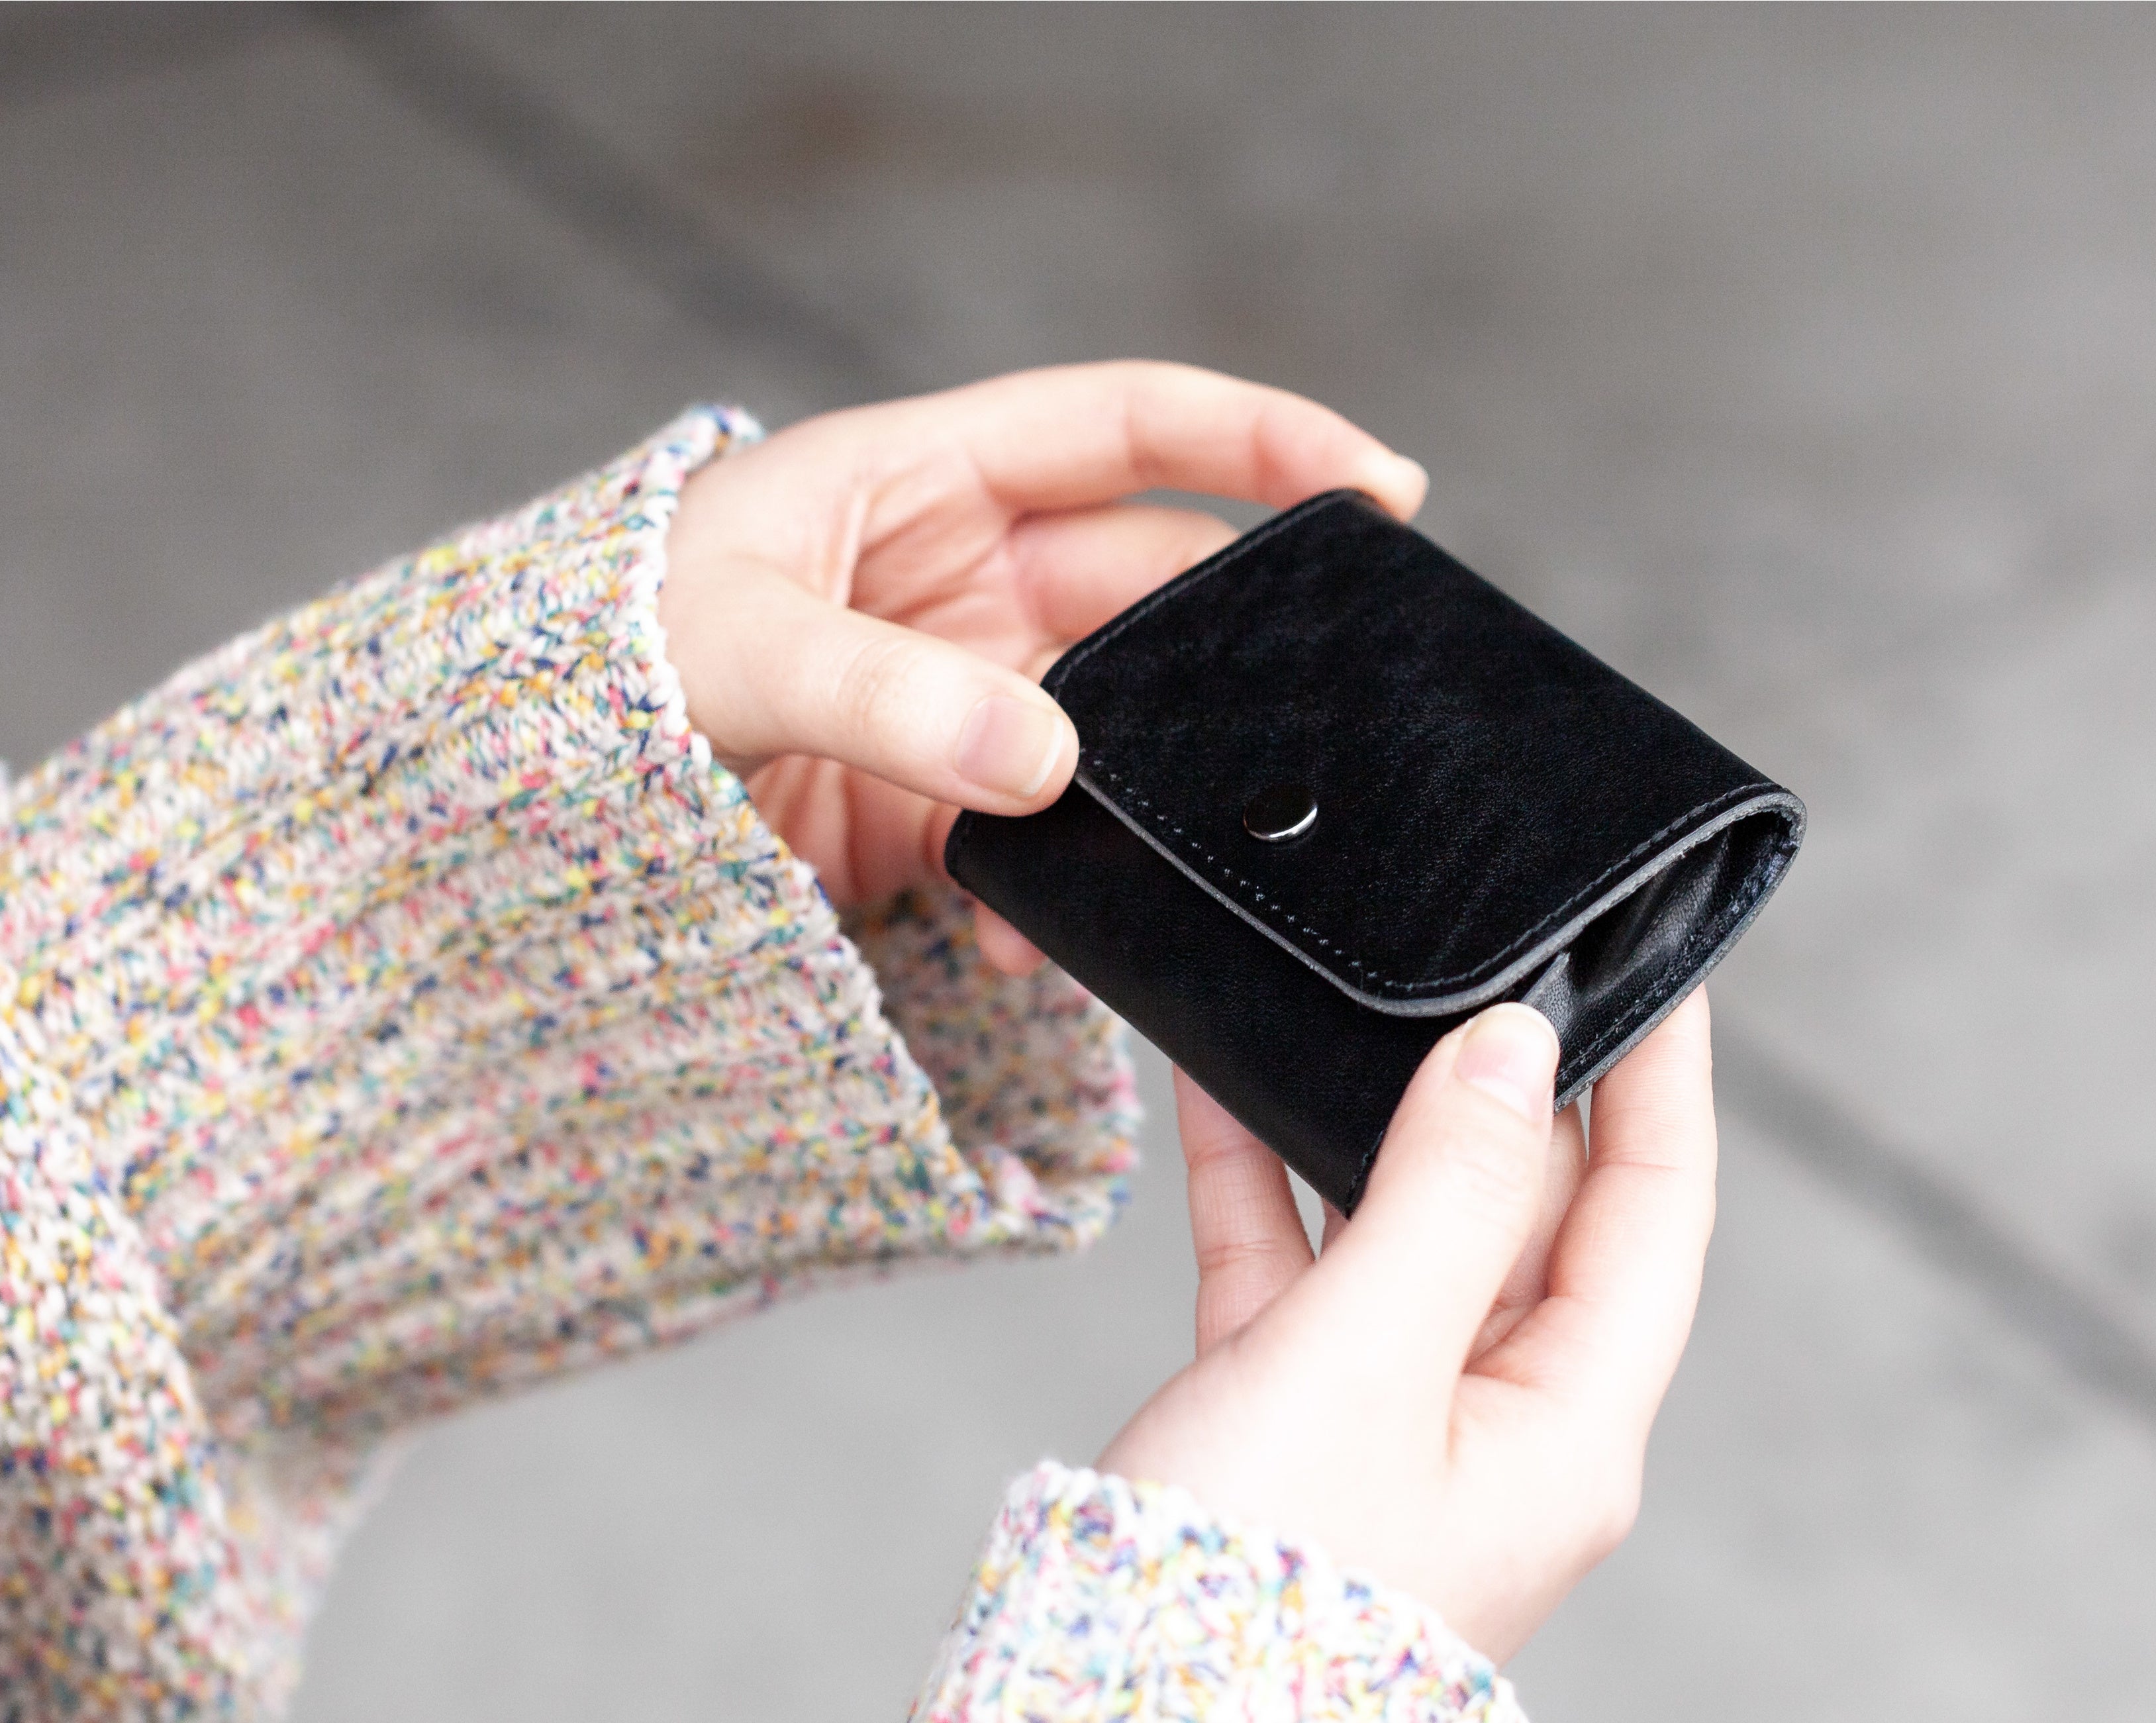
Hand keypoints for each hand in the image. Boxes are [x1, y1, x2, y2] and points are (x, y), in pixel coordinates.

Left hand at [658, 361, 1427, 968]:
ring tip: (1153, 857)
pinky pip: (1039, 843)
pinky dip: (1053, 894)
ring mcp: (952, 700)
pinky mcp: (930, 813)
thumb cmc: (582, 670)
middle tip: (1311, 720)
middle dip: (1230, 655)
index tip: (1380, 490)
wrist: (487, 815)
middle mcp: (954, 581)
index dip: (1262, 441)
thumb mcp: (722, 651)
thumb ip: (886, 696)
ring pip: (1111, 735)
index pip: (1129, 428)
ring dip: (1137, 801)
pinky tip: (1028, 938)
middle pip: (1150, 593)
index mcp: (917, 481)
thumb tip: (1043, 761)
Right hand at [1097, 990, 1719, 1661]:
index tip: (1658, 963)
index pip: (1656, 1212)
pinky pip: (1300, 1275)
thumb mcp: (1364, 1360)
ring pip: (1404, 1235)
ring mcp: (1394, 1430)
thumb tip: (1513, 1048)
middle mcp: (1501, 1428)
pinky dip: (1265, 1186)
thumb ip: (1446, 1193)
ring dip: (1364, 1122)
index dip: (1663, 1079)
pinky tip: (1223, 1095)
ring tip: (1339, 1006)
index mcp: (1570, 1429)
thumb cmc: (1248, 1594)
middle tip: (1474, 959)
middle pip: (1533, 1215)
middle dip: (1499, 1084)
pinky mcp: (1292, 1431)